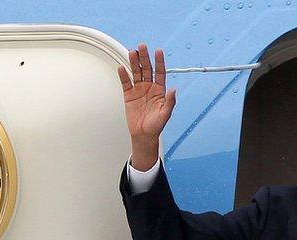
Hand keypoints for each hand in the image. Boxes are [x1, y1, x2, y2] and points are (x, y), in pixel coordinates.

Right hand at [118, 44, 175, 170]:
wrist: (144, 135)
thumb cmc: (156, 126)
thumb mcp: (165, 114)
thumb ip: (170, 102)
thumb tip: (174, 90)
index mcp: (159, 90)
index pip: (160, 72)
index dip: (159, 62)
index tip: (158, 51)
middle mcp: (149, 87)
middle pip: (147, 69)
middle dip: (145, 58)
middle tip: (142, 46)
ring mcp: (139, 90)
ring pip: (136, 72)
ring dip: (134, 62)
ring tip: (132, 52)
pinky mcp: (129, 95)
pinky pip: (126, 82)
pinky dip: (123, 75)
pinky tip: (122, 68)